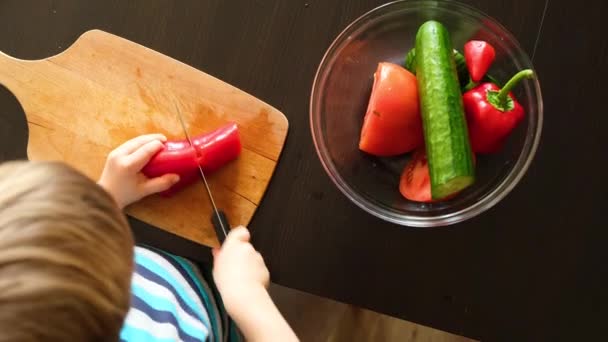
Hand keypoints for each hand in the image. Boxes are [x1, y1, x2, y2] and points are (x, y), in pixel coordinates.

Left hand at [98, 134, 179, 208]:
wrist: (105, 196)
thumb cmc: (124, 195)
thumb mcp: (145, 191)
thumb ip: (161, 183)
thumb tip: (176, 177)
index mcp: (128, 165)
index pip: (146, 149)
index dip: (158, 145)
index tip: (167, 146)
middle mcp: (120, 155)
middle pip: (140, 141)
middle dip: (154, 139)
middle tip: (165, 140)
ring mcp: (115, 152)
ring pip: (134, 140)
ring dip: (147, 139)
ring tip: (158, 141)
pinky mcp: (114, 152)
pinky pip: (130, 143)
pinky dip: (140, 142)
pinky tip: (147, 146)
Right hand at [213, 227, 297, 341]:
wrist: (243, 294)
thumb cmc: (228, 281)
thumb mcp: (216, 267)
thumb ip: (219, 256)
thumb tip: (218, 251)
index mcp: (234, 245)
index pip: (240, 231)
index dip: (239, 236)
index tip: (236, 243)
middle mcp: (248, 248)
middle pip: (246, 248)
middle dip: (243, 255)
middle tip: (235, 267)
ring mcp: (258, 258)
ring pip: (253, 259)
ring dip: (249, 266)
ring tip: (240, 278)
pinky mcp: (265, 268)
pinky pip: (259, 269)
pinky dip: (256, 274)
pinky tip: (248, 283)